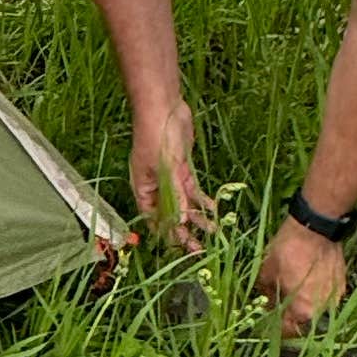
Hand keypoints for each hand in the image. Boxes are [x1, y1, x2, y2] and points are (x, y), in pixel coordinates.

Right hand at [130, 100, 209, 248]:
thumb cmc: (155, 136)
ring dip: (197, 218)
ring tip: (213, 232)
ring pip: (184, 204)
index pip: (154, 220)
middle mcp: (155, 187)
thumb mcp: (165, 168)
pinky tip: (213, 209)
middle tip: (200, 249)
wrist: (162, 108)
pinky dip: (201, 200)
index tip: (183, 249)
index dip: (168, 235)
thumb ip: (175, 195)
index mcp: (143, 189)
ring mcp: (169, 178)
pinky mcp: (182, 168)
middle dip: (185, 232)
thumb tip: (183, 220)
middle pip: (170, 215)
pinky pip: (192, 190)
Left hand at [258, 214, 349, 340]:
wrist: (315, 227)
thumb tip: (267, 306)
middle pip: (304, 322)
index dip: (276, 330)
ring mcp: (335, 297)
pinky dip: (315, 292)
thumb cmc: (287, 251)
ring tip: (293, 289)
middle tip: (279, 305)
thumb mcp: (266, 274)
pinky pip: (325, 295)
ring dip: (304, 304)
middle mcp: (323, 309)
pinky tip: (306, 279)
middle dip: (291, 316)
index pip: (289, 332)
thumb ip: (266, 297)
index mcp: (303, 312)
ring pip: (316, 309)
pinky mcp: (342, 284)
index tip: (269, 323)